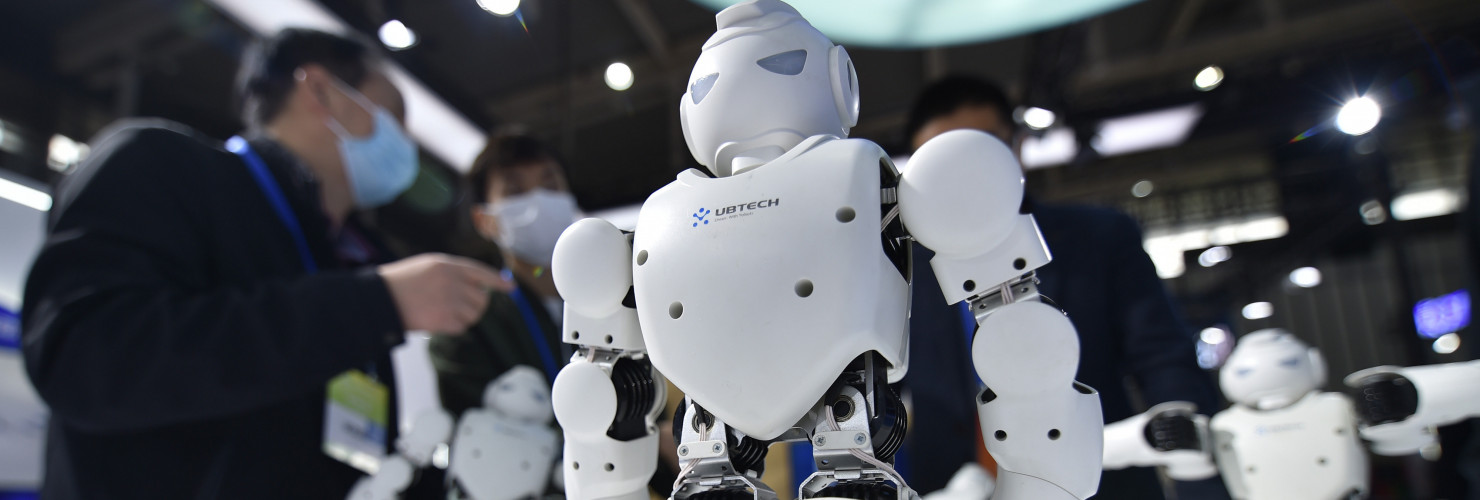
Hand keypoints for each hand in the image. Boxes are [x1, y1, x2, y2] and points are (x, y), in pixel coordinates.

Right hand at [378, 253, 511, 333]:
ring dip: (465, 317)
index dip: (498, 281)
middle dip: (476, 305)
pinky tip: (439, 322)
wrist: (380, 299)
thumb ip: (451, 273)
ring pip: (474, 314)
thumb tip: (473, 286)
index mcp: (448, 265)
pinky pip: (462, 327)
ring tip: (445, 314)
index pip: (481, 272)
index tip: (510, 287)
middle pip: (481, 298)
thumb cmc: (400, 283)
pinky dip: (454, 327)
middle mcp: (453, 281)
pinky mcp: (444, 320)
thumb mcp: (426, 266)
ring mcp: (450, 301)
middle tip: (459, 308)